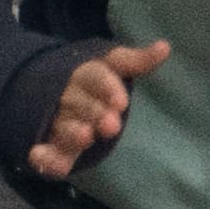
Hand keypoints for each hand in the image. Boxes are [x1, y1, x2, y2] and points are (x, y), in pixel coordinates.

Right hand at [29, 37, 165, 182]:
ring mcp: (57, 121)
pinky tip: (46, 161)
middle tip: (112, 125)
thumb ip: (136, 61)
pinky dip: (44, 158)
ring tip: (86, 137)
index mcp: (85, 74)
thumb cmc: (94, 80)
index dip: (107, 87)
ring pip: (63, 125)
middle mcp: (68, 96)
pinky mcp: (49, 145)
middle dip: (94, 112)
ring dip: (72, 132)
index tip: (121, 102)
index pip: (95, 76)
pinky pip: (44, 152)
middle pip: (81, 103)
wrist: (50, 90)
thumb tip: (165, 46)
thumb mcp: (113, 65)